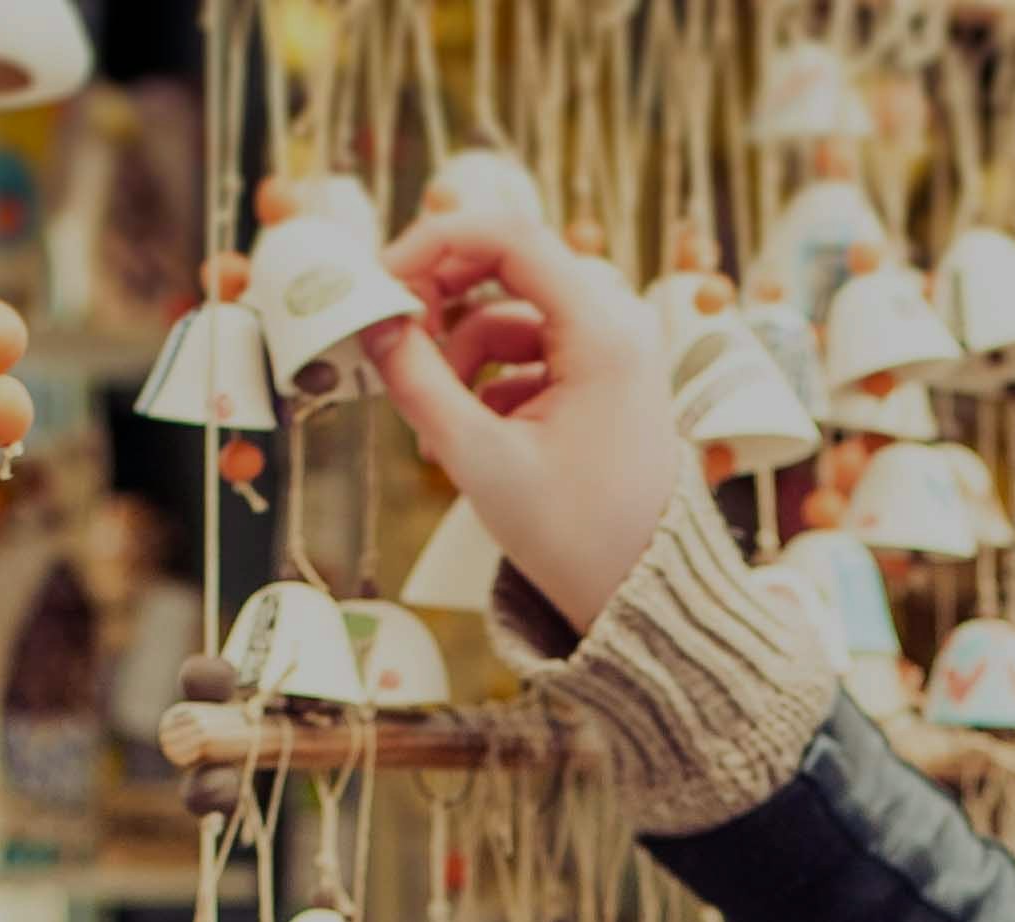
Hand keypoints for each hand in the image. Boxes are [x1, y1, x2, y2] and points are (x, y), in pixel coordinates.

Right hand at [366, 206, 681, 628]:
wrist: (640, 592)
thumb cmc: (575, 535)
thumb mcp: (479, 458)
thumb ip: (418, 382)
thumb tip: (374, 325)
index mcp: (603, 330)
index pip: (509, 236)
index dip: (434, 244)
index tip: (383, 279)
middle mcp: (617, 322)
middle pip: (509, 266)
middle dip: (443, 301)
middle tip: (396, 343)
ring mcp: (613, 347)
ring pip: (512, 311)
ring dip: (462, 353)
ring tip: (436, 419)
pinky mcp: (601, 374)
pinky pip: (530, 347)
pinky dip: (490, 377)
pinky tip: (470, 431)